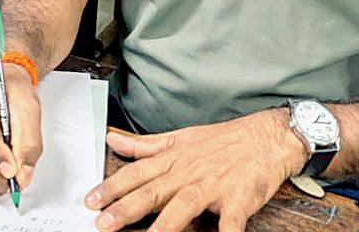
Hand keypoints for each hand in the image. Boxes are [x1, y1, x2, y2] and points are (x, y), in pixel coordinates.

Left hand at [85, 110, 307, 231]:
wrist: (268, 137)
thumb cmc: (223, 141)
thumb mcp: (180, 138)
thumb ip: (144, 144)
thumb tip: (113, 140)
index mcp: (174, 159)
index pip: (137, 173)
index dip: (112, 187)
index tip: (90, 200)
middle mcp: (189, 172)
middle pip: (153, 191)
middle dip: (126, 208)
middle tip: (104, 223)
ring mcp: (214, 186)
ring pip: (183, 205)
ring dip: (164, 225)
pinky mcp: (239, 199)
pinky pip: (230, 222)